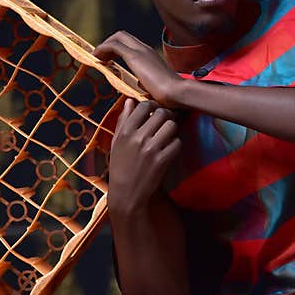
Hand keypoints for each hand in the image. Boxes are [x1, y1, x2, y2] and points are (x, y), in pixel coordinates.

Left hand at [93, 31, 183, 106]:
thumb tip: (143, 86)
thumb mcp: (155, 86)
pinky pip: (114, 45)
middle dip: (109, 43)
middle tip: (100, 55)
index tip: (108, 58)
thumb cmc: (169, 94)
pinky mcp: (135, 56)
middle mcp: (145, 49)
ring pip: (118, 37)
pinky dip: (103, 48)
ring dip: (104, 45)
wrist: (177, 92)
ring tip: (96, 56)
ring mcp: (141, 51)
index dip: (117, 47)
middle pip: (123, 35)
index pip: (131, 42)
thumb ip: (148, 83)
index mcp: (150, 55)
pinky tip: (97, 58)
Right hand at [106, 98, 181, 218]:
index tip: (155, 112)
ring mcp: (151, 149)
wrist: (126, 193)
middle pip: (162, 114)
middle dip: (166, 116)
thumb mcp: (117, 142)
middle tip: (166, 122)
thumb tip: (130, 101)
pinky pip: (177, 143)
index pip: (144, 106)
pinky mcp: (162, 161)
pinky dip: (175, 145)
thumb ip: (123, 120)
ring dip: (172, 130)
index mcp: (125, 131)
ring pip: (172, 126)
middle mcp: (138, 138)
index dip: (153, 106)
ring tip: (167, 137)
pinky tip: (169, 150)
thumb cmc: (120, 166)